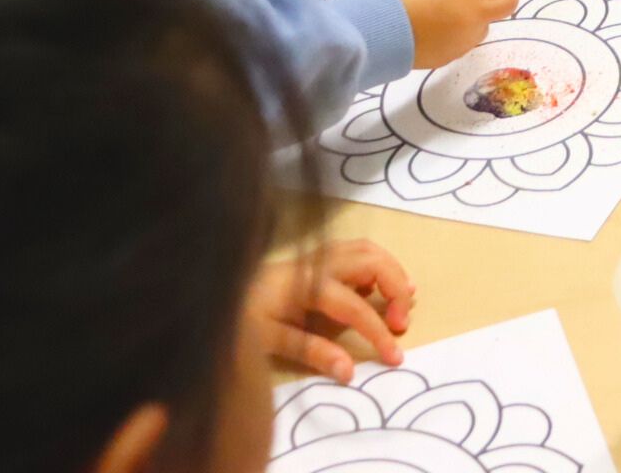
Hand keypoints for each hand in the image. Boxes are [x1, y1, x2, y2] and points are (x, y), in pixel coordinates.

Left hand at [247, 239, 414, 381]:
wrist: (216, 289)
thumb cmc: (241, 317)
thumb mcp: (270, 340)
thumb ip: (312, 352)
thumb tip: (349, 371)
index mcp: (309, 285)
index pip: (356, 307)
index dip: (378, 333)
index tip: (395, 357)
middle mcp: (320, 263)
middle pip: (373, 262)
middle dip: (396, 289)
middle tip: (401, 321)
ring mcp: (319, 255)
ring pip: (368, 249)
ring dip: (391, 271)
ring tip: (403, 297)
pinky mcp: (316, 256)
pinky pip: (356, 251)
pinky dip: (375, 264)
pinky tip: (373, 287)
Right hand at [387, 0, 516, 67]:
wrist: (377, 32)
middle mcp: (475, 14)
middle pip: (511, 1)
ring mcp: (468, 37)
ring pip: (492, 21)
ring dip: (483, 11)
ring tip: (456, 5)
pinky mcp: (458, 53)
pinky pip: (471, 38)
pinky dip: (466, 29)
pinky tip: (442, 23)